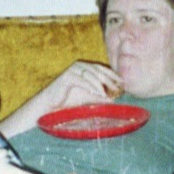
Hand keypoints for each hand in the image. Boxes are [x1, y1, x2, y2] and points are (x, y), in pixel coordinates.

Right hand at [0, 61, 121, 135]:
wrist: (50, 106)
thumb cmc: (68, 101)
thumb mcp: (88, 98)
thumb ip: (99, 97)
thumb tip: (114, 99)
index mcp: (85, 69)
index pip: (102, 69)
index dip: (113, 75)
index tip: (123, 83)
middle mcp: (79, 67)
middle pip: (98, 70)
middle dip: (110, 79)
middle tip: (119, 87)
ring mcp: (73, 70)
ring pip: (91, 74)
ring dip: (102, 83)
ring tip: (110, 92)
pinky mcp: (67, 77)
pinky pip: (82, 80)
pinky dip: (92, 86)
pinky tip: (99, 93)